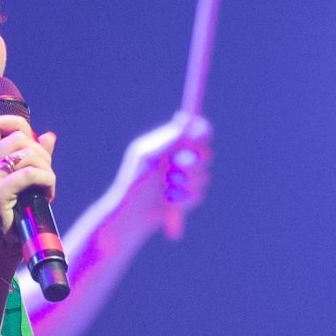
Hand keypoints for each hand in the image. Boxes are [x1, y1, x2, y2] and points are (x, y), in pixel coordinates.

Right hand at [0, 111, 56, 273]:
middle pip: (18, 136)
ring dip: (46, 168)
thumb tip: (49, 136)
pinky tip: (49, 195)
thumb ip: (29, 160)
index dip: (19, 125)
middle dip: (41, 153)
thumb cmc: (5, 228)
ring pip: (27, 153)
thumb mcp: (14, 189)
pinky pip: (31, 174)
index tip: (33, 148)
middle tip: (46, 177)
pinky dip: (47, 180)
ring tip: (48, 187)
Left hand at [116, 112, 211, 235]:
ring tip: (166, 190)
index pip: (192, 132)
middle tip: (181, 165)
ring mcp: (184, 180)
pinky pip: (198, 195)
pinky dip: (183, 199)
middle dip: (195, 161)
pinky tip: (168, 203)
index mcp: (166, 146)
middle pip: (205, 153)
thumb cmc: (135, 184)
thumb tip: (185, 119)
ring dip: (186, 184)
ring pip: (203, 176)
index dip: (201, 131)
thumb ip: (169, 139)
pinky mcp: (187, 199)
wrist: (131, 217)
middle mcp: (178, 160)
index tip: (201, 135)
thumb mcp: (150, 157)